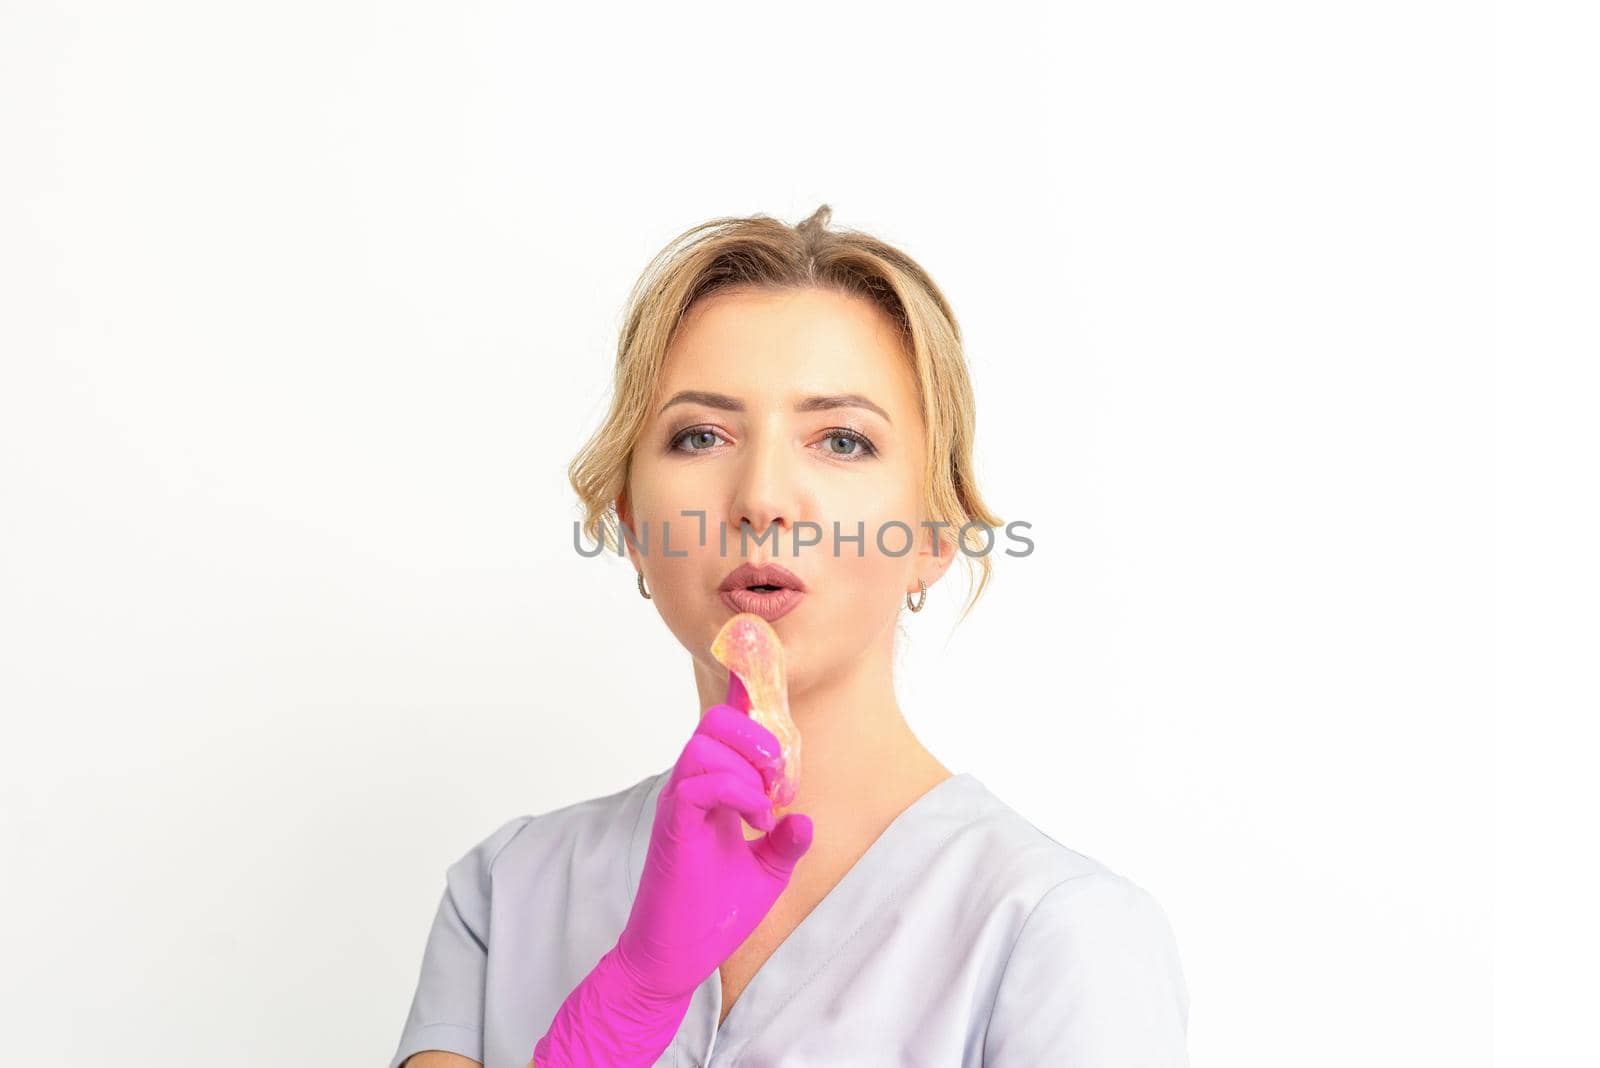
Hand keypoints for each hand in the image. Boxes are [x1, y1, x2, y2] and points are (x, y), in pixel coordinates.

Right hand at [614, 674, 814, 1001]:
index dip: (743, 695)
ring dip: (749, 766)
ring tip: (767, 808)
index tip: (760, 665)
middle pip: (714, 721)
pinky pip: (698, 782)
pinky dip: (736, 792)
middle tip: (781, 780)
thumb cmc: (711, 914)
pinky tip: (755, 821)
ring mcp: (679, 803)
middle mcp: (691, 787)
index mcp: (711, 790)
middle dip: (757, 736)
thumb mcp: (766, 874)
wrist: (675, 957)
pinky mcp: (673, 825)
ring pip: (705, 743)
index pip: (725, 731)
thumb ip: (786, 842)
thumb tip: (806, 819)